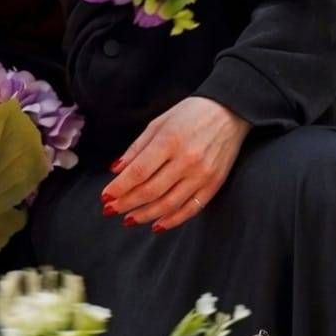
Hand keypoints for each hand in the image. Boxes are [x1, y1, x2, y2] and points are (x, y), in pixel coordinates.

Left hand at [101, 97, 250, 232]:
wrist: (231, 111)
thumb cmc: (191, 113)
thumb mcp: (160, 122)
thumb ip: (138, 147)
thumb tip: (117, 171)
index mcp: (170, 140)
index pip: (139, 172)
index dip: (119, 188)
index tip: (105, 197)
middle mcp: (186, 159)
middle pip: (151, 190)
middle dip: (127, 203)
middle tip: (111, 210)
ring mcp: (202, 174)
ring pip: (168, 204)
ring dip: (145, 215)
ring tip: (128, 219)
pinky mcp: (214, 184)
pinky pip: (190, 208)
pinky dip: (172, 220)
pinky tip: (156, 225)